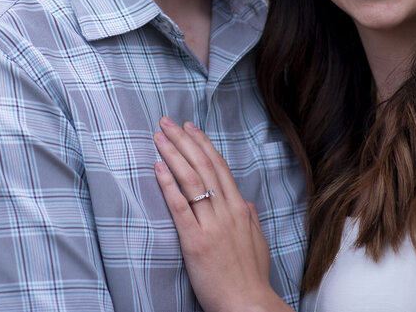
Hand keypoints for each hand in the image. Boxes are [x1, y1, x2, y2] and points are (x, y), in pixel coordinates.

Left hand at [153, 118, 290, 311]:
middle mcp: (226, 211)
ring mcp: (210, 225)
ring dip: (173, 154)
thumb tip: (244, 200)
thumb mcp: (257, 241)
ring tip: (158, 137)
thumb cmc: (250, 277)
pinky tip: (158, 167)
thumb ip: (250, 218)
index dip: (202, 144)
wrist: (247, 304)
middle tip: (166, 122)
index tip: (189, 127)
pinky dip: (168, 185)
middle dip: (183, 141)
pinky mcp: (194, 241)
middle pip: (203, 167)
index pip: (219, 167)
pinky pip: (179, 207)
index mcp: (239, 209)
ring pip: (191, 181)